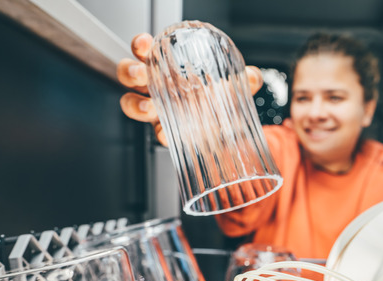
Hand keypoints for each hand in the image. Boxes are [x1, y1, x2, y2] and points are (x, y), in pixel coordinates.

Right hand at [116, 33, 264, 145]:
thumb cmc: (220, 97)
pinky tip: (167, 133)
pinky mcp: (166, 132)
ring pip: (131, 104)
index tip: (145, 43)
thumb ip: (246, 78)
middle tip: (141, 74)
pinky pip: (156, 133)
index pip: (146, 51)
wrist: (229, 127)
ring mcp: (159, 110)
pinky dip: (161, 133)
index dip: (140, 46)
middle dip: (130, 72)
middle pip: (129, 75)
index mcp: (167, 67)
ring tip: (149, 108)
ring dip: (135, 105)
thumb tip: (252, 76)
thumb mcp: (235, 84)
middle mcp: (157, 87)